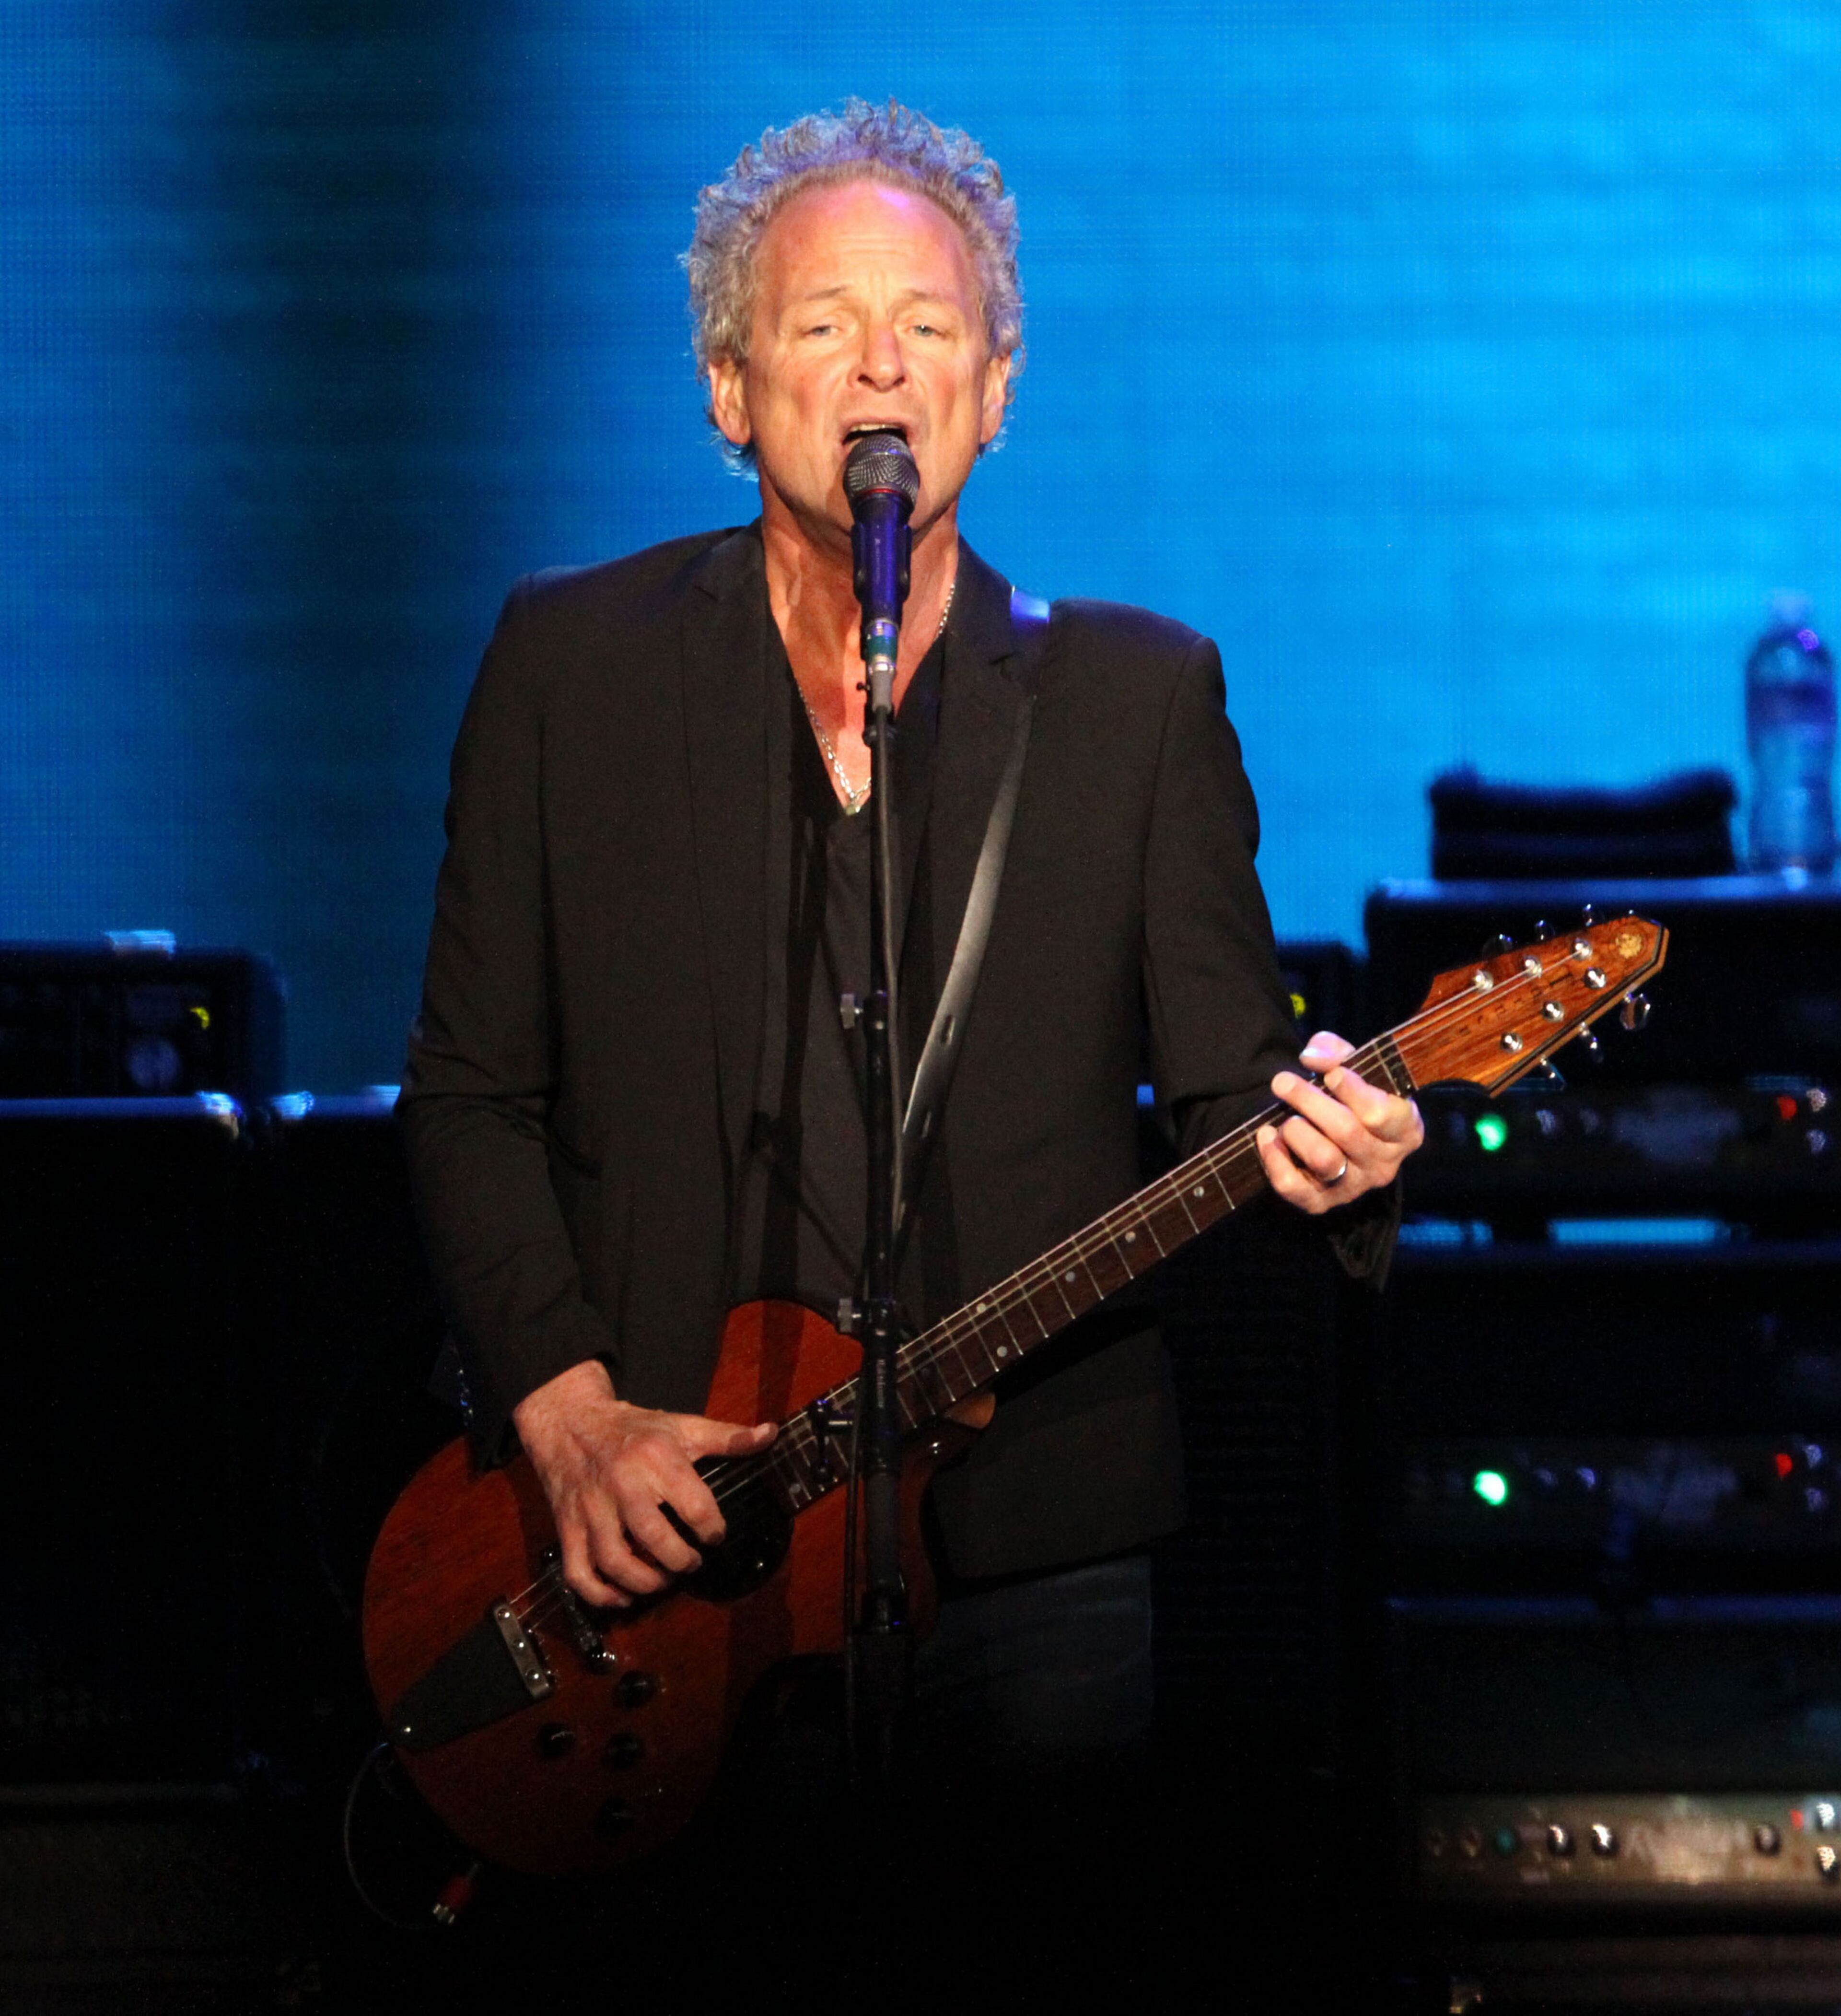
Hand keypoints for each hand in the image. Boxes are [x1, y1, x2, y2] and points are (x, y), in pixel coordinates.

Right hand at [512, 1359, 776, 1607]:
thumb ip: (727, 1436)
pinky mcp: (567, 1527)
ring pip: (614, 1561)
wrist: (570, 1421)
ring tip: (663, 1579)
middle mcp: (622, 1485)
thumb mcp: (682, 1425)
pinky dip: (600, 1594)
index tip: (715, 1535)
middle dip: (680, 1561)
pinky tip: (623, 1596)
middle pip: (654, 1538)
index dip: (713, 1529)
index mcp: (655, 1459)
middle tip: (691, 1563)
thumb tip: (771, 1434)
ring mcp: (591, 1510)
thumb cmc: (633, 1429)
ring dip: (645, 1583)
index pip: (694, 1506)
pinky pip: (578, 1573)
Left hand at [1256, 1030, 1422, 1215]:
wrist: (1340, 1138)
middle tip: (1282, 1081)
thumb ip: (1338, 1053)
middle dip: (1309, 1101)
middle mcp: (1384, 1164)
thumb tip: (1312, 1056)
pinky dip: (1274, 1160)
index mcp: (1405, 1130)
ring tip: (1286, 1117)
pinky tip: (1267, 1136)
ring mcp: (1353, 1187)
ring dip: (1296, 1131)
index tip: (1332, 1073)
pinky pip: (1294, 1188)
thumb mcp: (1354, 1069)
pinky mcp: (1321, 1202)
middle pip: (1347, 1131)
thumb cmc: (1352, 1098)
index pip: (1382, 1114)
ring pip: (1323, 1159)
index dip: (1354, 1091)